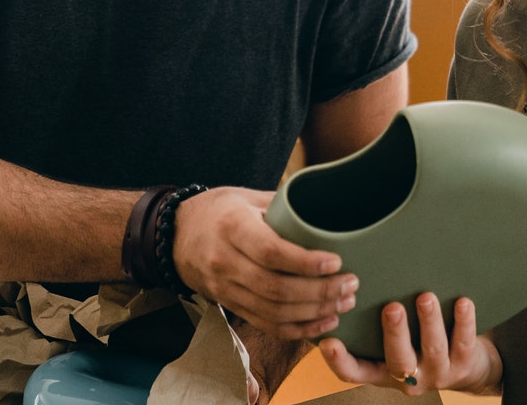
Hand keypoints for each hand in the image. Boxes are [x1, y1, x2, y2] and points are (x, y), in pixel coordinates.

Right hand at [171, 186, 358, 339]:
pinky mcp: (229, 305)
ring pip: (273, 312)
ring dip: (314, 313)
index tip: (336, 262)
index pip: (271, 252)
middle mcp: (225, 262)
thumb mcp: (248, 197)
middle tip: (350, 284)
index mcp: (232, 227)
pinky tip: (324, 322)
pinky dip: (298, 329)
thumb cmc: (220, 210)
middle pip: (276, 288)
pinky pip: (266, 324)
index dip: (305, 262)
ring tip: (345, 303)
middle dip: (319, 292)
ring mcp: (225, 288)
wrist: (176, 234)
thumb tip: (329, 206)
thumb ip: (284, 206)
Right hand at [318, 293, 502, 395]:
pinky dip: (463, 322)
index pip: (355, 371)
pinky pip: (464, 342)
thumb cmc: (419, 342)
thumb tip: (352, 276)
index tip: (328, 342)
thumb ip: (375, 321)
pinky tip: (462, 302)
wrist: (468, 367)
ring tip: (425, 297)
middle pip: (398, 359)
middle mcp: (408, 376)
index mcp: (383, 370)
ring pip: (433, 348)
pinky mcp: (463, 365)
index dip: (339, 360)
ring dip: (429, 322)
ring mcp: (437, 372)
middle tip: (392, 308)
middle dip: (395, 333)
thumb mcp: (396, 340)